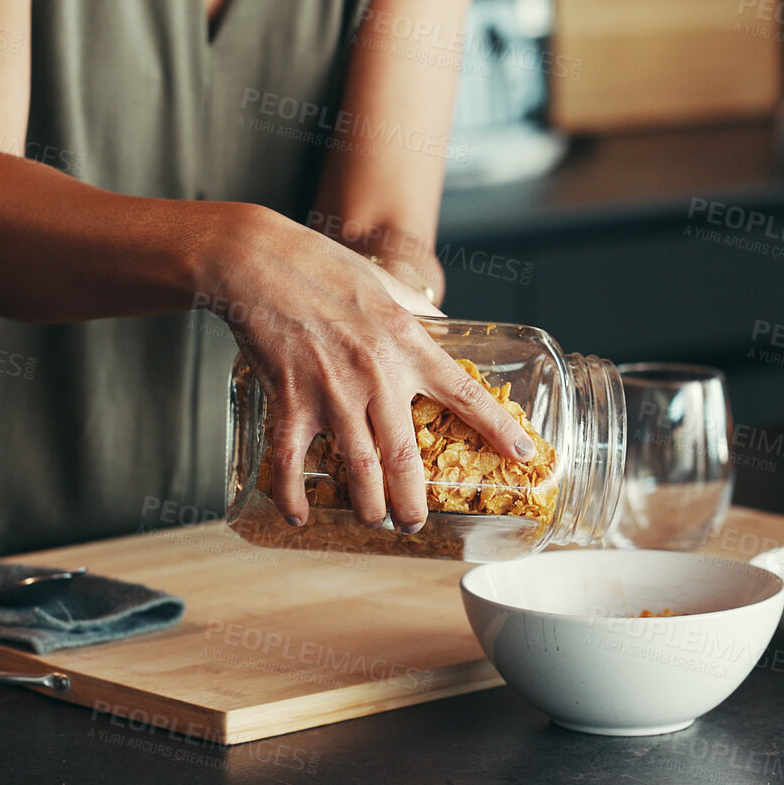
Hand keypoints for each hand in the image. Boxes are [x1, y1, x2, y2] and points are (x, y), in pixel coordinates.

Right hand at [210, 208, 531, 532]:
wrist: (261, 262)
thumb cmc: (323, 266)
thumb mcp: (386, 285)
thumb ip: (417, 312)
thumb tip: (443, 325)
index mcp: (407, 344)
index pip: (464, 394)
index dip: (498, 429)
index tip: (522, 455)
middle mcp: (377, 375)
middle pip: (406, 456)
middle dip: (413, 501)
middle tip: (415, 522)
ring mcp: (332, 392)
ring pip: (360, 469)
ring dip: (369, 505)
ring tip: (374, 521)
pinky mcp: (289, 400)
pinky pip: (291, 461)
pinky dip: (293, 495)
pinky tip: (300, 515)